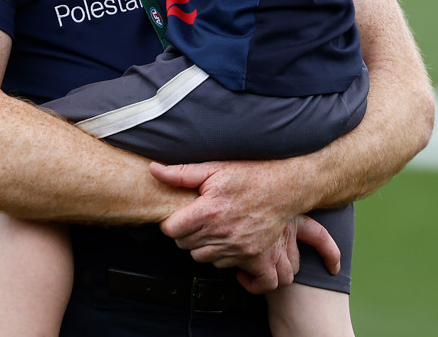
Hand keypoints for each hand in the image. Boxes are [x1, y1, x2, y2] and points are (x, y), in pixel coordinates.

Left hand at [150, 160, 338, 280]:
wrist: (285, 188)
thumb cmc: (249, 175)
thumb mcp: (214, 167)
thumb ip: (181, 173)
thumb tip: (153, 170)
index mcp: (208, 210)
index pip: (171, 229)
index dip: (171, 221)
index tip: (178, 214)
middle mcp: (221, 232)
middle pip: (184, 245)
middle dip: (184, 232)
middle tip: (195, 219)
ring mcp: (238, 248)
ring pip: (202, 258)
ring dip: (201, 245)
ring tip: (211, 228)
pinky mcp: (253, 258)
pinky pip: (227, 269)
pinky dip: (222, 259)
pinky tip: (224, 247)